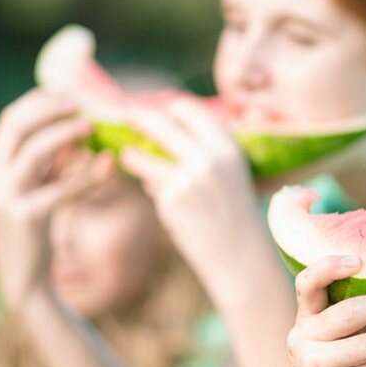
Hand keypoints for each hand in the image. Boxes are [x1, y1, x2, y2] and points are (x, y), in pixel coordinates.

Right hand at [0, 90, 112, 308]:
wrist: (25, 277)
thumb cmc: (37, 227)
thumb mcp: (39, 187)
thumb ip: (52, 160)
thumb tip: (79, 128)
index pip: (11, 119)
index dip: (40, 101)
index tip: (71, 94)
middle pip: (15, 125)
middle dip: (49, 108)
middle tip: (82, 102)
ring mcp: (6, 196)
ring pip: (34, 151)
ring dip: (65, 133)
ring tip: (93, 125)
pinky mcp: (27, 216)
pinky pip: (61, 188)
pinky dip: (87, 174)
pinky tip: (109, 164)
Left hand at [119, 100, 264, 301]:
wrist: (241, 257)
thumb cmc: (238, 216)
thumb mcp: (234, 176)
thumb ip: (209, 153)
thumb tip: (169, 130)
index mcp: (228, 149)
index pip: (190, 109)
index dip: (171, 109)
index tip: (159, 112)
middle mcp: (208, 159)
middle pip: (159, 123)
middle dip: (136, 117)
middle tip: (123, 115)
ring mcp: (187, 180)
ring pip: (141, 156)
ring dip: (131, 155)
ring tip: (129, 156)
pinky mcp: (171, 201)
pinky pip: (149, 184)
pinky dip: (150, 187)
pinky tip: (160, 198)